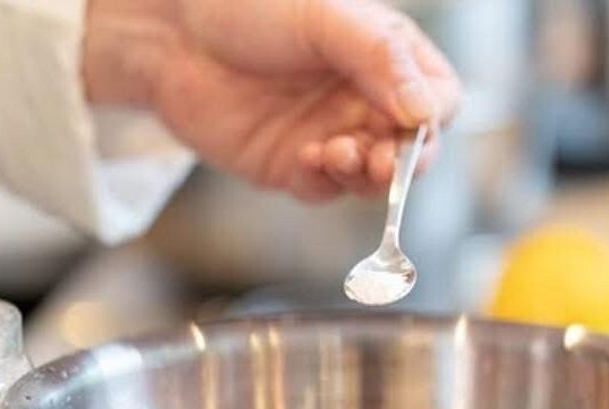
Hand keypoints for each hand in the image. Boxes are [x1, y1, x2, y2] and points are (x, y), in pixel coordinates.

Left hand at [84, 0, 462, 200]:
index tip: (412, 123)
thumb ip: (380, 59)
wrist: (172, 35)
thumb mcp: (324, 19)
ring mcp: (330, 137)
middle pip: (411, 150)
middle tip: (382, 160)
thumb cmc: (248, 9)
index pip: (436, 101)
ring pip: (372, 178)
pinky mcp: (293, 167)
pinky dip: (324, 182)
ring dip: (364, 176)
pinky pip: (325, 190)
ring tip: (337, 153)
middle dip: (402, 161)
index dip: (432, 119)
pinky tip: (306, 158)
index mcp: (385, 60)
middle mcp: (363, 102)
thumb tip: (425, 112)